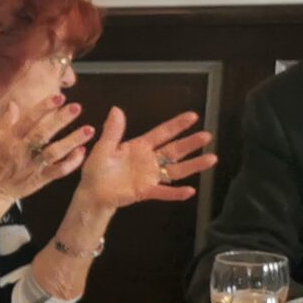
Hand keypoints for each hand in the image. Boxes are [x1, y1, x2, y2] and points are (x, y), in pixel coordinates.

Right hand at [0, 96, 90, 202]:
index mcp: (9, 140)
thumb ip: (5, 123)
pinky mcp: (39, 179)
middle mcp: (20, 152)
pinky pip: (58, 171)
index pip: (27, 121)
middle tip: (77, 108)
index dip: (43, 108)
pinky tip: (82, 152)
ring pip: (53, 152)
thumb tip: (14, 104)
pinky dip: (71, 163)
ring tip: (89, 130)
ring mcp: (31, 166)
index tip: (58, 97)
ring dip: (72, 141)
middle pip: (42, 134)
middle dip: (60, 120)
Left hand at [73, 107, 216, 211]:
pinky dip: (175, 192)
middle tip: (207, 136)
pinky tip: (190, 191)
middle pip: (174, 150)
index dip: (177, 125)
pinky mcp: (145, 191)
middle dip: (190, 143)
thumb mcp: (102, 148)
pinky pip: (163, 192)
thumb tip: (116, 109)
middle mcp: (149, 160)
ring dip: (193, 165)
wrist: (91, 193)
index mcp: (139, 147)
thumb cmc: (97, 170)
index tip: (193, 116)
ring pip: (175, 169)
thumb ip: (112, 131)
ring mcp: (149, 176)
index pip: (162, 133)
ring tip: (211, 159)